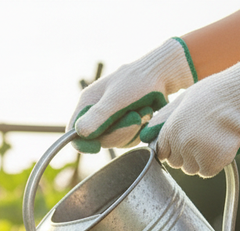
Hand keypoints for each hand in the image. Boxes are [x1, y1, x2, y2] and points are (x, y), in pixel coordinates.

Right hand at [69, 38, 195, 152]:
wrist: (165, 73)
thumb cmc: (140, 80)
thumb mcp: (117, 98)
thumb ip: (98, 116)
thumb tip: (80, 133)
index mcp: (87, 103)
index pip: (74, 132)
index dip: (82, 143)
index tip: (96, 149)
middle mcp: (96, 113)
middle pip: (97, 140)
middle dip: (118, 133)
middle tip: (136, 118)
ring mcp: (110, 120)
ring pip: (113, 141)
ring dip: (131, 130)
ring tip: (143, 112)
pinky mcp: (124, 125)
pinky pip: (126, 140)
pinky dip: (137, 131)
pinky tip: (145, 115)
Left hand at [141, 55, 239, 176]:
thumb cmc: (219, 92)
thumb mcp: (186, 98)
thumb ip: (168, 117)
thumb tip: (149, 131)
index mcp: (170, 128)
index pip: (162, 152)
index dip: (174, 149)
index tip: (186, 142)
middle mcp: (179, 142)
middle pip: (177, 163)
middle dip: (188, 154)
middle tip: (206, 137)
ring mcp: (195, 153)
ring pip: (191, 169)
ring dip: (203, 159)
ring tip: (216, 138)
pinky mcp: (211, 161)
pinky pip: (207, 171)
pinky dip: (216, 163)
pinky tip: (224, 145)